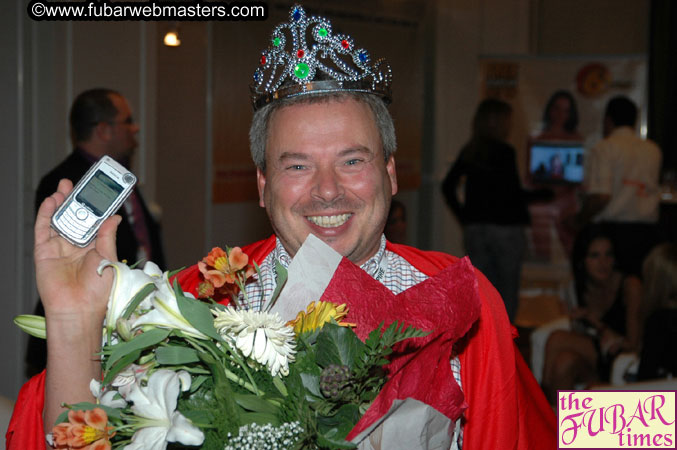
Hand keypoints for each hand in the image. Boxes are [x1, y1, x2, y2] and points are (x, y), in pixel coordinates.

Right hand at [34, 179, 120, 321]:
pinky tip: (51, 201)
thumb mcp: (108, 259)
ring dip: (60, 203)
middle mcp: (75, 245)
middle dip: (75, 200)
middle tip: (77, 183)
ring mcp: (59, 248)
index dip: (94, 207)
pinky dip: (46, 215)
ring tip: (64, 187)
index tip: (98, 191)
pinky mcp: (44, 252)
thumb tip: (114, 216)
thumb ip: (107, 236)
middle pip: (74, 218)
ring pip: (58, 220)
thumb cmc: (97, 291)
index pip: (93, 221)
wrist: (79, 309)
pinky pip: (43, 230)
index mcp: (94, 246)